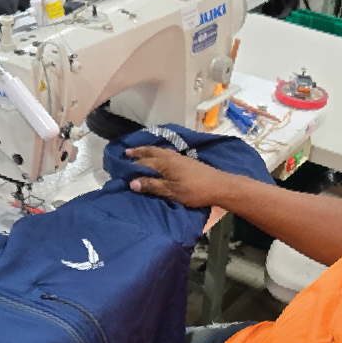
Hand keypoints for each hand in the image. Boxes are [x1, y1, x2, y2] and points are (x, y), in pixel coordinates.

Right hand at [124, 143, 244, 212]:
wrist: (220, 186)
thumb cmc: (195, 190)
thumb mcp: (171, 191)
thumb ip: (152, 186)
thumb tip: (132, 182)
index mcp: (165, 163)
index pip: (144, 162)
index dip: (132, 164)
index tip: (120, 164)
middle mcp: (172, 157)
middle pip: (152, 151)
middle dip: (140, 151)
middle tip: (127, 152)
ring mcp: (180, 158)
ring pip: (161, 151)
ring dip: (149, 151)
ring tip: (140, 152)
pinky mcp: (187, 161)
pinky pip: (167, 153)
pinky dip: (159, 153)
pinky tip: (160, 157)